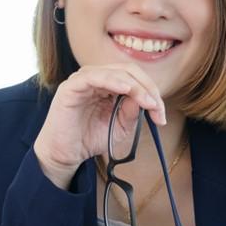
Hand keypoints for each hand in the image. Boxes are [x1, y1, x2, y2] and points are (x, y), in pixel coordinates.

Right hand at [32, 63, 165, 188]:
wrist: (64, 155)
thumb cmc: (89, 139)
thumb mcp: (119, 127)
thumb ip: (132, 112)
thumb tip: (147, 98)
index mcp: (108, 85)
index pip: (135, 77)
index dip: (152, 92)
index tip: (161, 116)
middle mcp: (96, 78)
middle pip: (128, 70)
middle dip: (147, 88)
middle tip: (157, 108)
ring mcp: (83, 80)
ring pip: (114, 71)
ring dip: (136, 86)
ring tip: (148, 102)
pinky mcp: (71, 87)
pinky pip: (93, 77)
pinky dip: (112, 80)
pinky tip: (126, 90)